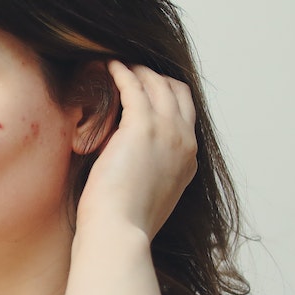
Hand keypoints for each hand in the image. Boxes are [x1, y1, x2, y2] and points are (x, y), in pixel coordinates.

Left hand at [74, 61, 196, 239]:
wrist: (119, 231)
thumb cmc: (124, 222)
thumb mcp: (148, 196)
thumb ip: (149, 174)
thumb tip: (129, 166)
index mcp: (188, 161)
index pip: (185, 113)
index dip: (166, 96)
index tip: (145, 89)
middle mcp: (184, 142)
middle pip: (177, 92)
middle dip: (154, 76)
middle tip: (130, 70)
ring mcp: (167, 133)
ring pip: (156, 84)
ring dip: (136, 69)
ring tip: (116, 63)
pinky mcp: (142, 128)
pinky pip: (133, 86)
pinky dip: (121, 72)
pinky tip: (107, 66)